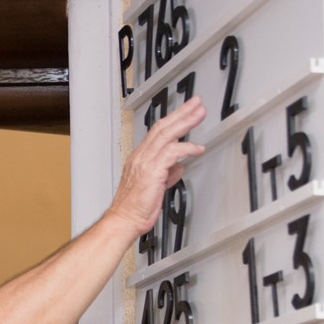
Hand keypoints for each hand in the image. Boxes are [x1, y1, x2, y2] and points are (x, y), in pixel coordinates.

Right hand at [110, 97, 206, 234]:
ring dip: (186, 122)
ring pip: (167, 134)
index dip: (173, 120)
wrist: (124, 220)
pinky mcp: (152, 170)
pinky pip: (172, 152)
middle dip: (181, 113)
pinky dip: (187, 148)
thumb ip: (166, 173)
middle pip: (162, 127)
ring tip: (199, 115)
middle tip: (196, 104)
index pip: (157, 132)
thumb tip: (178, 166)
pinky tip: (198, 149)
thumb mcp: (154, 186)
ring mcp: (145, 162)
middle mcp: (141, 156)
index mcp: (139, 158)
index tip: (185, 112)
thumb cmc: (135, 208)